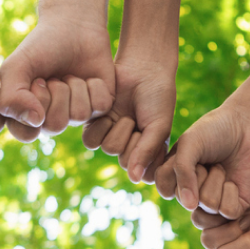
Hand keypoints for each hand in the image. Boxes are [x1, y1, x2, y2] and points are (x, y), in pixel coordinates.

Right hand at [0, 16, 114, 138]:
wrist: (74, 26)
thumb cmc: (41, 47)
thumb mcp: (16, 67)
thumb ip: (11, 97)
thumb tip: (35, 122)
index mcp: (26, 115)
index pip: (26, 133)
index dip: (30, 105)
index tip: (34, 82)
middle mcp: (51, 120)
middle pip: (55, 126)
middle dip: (55, 92)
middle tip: (53, 76)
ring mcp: (76, 115)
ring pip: (78, 115)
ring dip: (74, 86)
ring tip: (70, 75)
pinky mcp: (100, 106)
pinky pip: (99, 106)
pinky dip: (94, 85)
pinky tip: (89, 77)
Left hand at [82, 57, 176, 183]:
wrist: (143, 69)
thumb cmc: (157, 98)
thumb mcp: (159, 127)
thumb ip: (148, 152)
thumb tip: (135, 179)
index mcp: (146, 154)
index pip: (142, 172)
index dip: (147, 153)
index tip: (153, 133)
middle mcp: (127, 149)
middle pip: (122, 159)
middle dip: (132, 137)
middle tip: (137, 119)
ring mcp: (110, 137)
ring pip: (107, 148)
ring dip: (119, 129)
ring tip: (126, 114)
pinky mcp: (94, 124)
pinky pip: (91, 138)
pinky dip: (102, 123)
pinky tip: (111, 110)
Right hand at [154, 100, 249, 218]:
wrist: (248, 125)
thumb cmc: (215, 130)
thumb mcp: (190, 144)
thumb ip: (181, 171)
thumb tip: (190, 206)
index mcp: (175, 179)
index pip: (166, 190)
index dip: (177, 172)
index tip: (188, 154)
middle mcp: (192, 194)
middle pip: (187, 200)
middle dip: (200, 174)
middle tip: (209, 159)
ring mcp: (213, 201)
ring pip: (208, 205)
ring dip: (217, 180)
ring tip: (222, 167)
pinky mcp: (234, 206)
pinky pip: (227, 211)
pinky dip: (232, 192)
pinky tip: (234, 180)